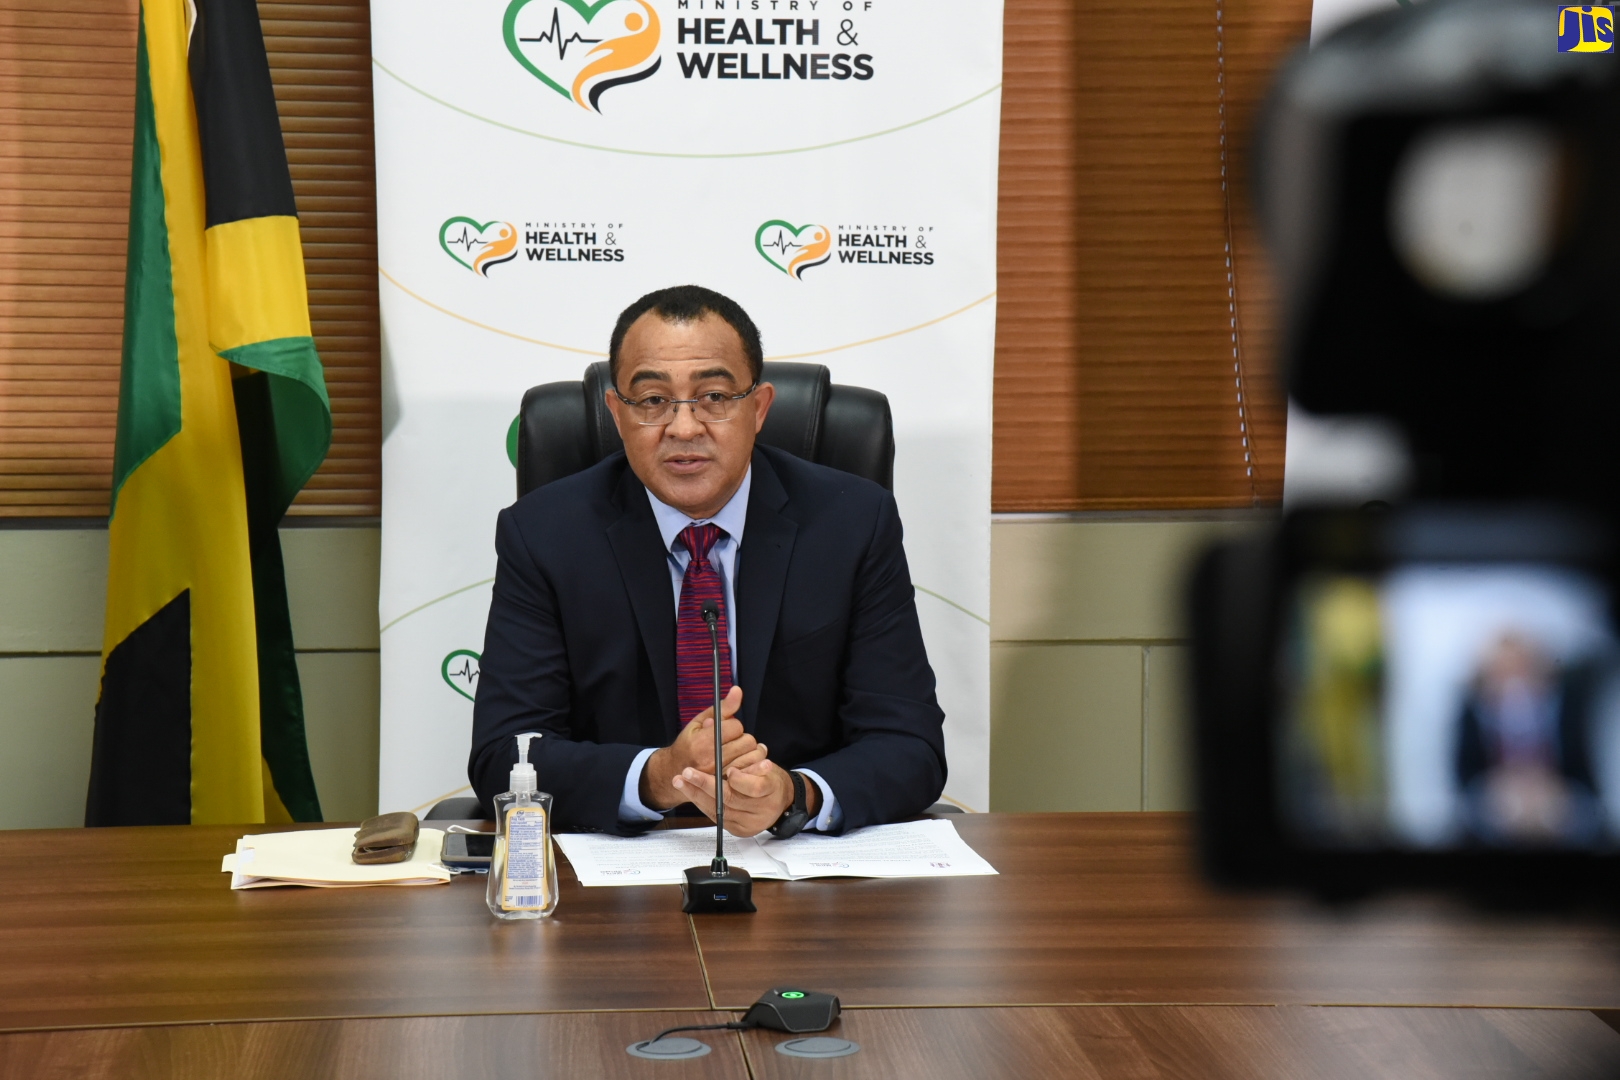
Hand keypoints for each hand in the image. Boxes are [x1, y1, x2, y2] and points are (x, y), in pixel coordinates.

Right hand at [640, 686, 760, 809]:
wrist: (675, 772)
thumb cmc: (688, 744)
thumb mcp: (699, 721)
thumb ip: (722, 708)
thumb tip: (738, 690)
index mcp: (703, 742)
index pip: (735, 727)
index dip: (733, 725)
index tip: (726, 729)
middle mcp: (712, 760)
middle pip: (747, 741)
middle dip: (742, 738)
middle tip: (731, 740)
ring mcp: (721, 776)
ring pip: (752, 756)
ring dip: (748, 752)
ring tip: (737, 751)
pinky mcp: (727, 786)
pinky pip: (750, 772)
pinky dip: (750, 765)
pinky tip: (742, 761)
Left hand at [673, 759, 821, 836]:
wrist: (780, 802)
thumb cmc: (770, 780)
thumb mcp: (767, 767)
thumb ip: (752, 768)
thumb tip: (732, 772)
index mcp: (771, 791)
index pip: (755, 787)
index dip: (740, 780)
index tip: (729, 771)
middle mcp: (760, 812)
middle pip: (730, 799)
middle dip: (705, 785)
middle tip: (687, 773)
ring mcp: (748, 824)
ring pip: (719, 810)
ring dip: (696, 794)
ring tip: (680, 781)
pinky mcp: (738, 830)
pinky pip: (716, 817)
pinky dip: (702, 803)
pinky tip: (690, 792)